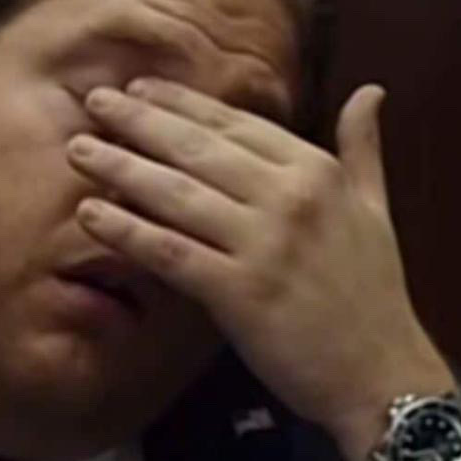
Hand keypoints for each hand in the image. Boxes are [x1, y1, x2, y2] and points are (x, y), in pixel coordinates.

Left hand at [65, 77, 456, 460]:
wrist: (382, 374)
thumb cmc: (373, 292)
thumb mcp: (376, 208)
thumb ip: (362, 148)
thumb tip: (370, 90)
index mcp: (315, 171)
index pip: (235, 123)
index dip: (182, 102)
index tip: (139, 86)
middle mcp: (288, 197)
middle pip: (196, 148)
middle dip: (139, 121)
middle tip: (93, 101)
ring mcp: (262, 243)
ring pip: (176, 193)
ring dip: (120, 167)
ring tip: (78, 149)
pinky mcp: (238, 291)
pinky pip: (169, 251)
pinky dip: (127, 231)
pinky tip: (90, 215)